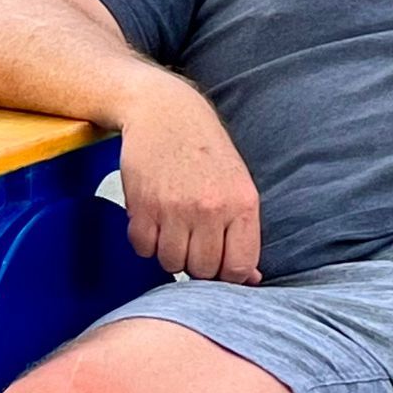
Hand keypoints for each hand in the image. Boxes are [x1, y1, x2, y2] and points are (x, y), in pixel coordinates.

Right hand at [117, 72, 262, 281]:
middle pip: (203, 271)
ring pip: (171, 264)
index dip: (228, 277)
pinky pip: (143, 249)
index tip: (220, 267)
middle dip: (197, 266)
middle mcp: (210, 209)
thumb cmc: (206, 153)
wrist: (167, 114)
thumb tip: (251, 278)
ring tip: (174, 230)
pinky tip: (154, 221)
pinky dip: (146, 242)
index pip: (238, 267)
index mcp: (242, 205)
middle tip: (193, 243)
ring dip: (170, 255)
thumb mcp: (239, 188)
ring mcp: (174, 209)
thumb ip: (244, 234)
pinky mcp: (142, 206)